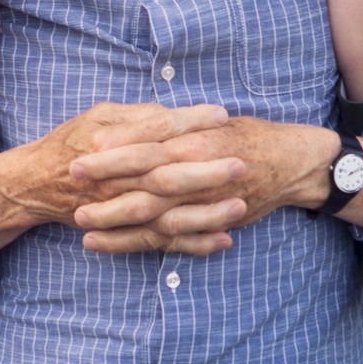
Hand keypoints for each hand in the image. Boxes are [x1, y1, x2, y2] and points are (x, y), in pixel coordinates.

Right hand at [0, 101, 241, 263]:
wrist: (35, 184)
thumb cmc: (70, 142)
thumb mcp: (98, 115)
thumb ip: (136, 115)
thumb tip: (172, 113)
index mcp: (109, 143)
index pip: (157, 130)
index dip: (189, 122)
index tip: (223, 115)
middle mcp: (115, 178)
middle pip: (166, 174)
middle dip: (205, 170)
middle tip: (240, 162)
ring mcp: (119, 209)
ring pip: (167, 214)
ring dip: (205, 212)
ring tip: (240, 205)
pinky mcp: (124, 231)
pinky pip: (162, 242)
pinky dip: (192, 244)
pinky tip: (223, 239)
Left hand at [71, 117, 343, 253]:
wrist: (290, 162)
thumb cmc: (246, 137)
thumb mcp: (211, 123)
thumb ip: (177, 126)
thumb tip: (141, 119)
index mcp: (194, 140)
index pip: (147, 142)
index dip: (116, 147)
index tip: (83, 147)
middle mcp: (196, 170)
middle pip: (143, 177)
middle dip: (107, 179)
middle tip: (72, 178)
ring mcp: (201, 201)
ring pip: (151, 213)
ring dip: (113, 218)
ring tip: (79, 221)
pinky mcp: (205, 222)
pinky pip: (165, 237)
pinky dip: (135, 242)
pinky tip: (106, 244)